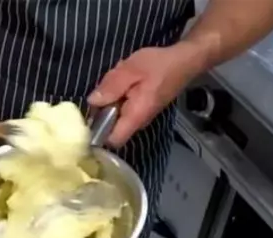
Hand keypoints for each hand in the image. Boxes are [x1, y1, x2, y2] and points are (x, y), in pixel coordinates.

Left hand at [88, 44, 204, 147]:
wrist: (184, 61)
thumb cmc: (159, 65)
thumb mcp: (131, 69)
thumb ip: (111, 86)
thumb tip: (92, 101)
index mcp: (135, 117)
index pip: (112, 141)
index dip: (97, 133)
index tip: (88, 117)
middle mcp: (137, 123)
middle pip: (109, 127)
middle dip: (102, 108)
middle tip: (107, 87)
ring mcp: (139, 117)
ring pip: (114, 115)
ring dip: (110, 98)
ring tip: (118, 79)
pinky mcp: (139, 109)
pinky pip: (121, 107)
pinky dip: (118, 95)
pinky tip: (124, 80)